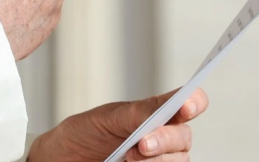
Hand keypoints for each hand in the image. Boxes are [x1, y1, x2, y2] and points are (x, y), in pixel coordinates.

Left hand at [27, 88, 208, 161]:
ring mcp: (161, 159)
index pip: (190, 103)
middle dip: (165, 140)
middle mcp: (165, 136)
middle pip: (184, 138)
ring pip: (179, 161)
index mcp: (158, 113)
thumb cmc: (86, 134)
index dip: (194, 102)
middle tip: (141, 144)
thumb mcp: (108, 118)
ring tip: (129, 159)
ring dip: (158, 161)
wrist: (64, 159)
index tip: (185, 107)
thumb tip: (165, 108)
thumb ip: (138, 113)